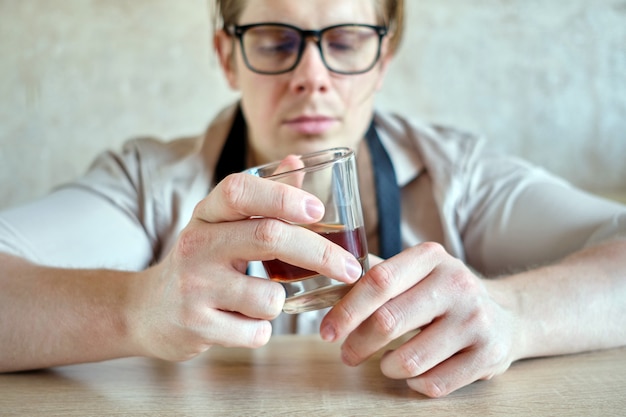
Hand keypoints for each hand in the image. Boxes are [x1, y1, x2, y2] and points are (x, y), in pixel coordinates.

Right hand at [128, 172, 361, 361]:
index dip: (282, 195)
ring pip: (269, 296)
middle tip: (352, 268)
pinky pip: (257, 331)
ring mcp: (193, 286)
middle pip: (270, 237)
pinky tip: (239, 322)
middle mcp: (197, 244)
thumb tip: (298, 159)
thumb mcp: (223, 225)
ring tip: (257, 300)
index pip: (240, 190)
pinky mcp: (196, 324)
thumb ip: (263, 196)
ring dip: (280, 302)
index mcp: (206, 214)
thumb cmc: (202, 262)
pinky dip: (261, 330)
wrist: (148, 310)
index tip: (318, 209)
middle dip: (321, 253)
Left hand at [320, 242, 516, 396]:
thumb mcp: (418, 272)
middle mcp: (457, 283)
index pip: (379, 281)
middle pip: (388, 321)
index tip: (327, 331)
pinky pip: (433, 383)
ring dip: (387, 367)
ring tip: (386, 363)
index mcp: (431, 258)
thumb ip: (378, 276)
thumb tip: (330, 283)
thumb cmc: (445, 294)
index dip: (347, 310)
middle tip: (348, 355)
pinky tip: (413, 373)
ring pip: (409, 359)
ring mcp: (475, 320)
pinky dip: (414, 384)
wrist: (508, 314)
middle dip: (358, 344)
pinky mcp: (488, 355)